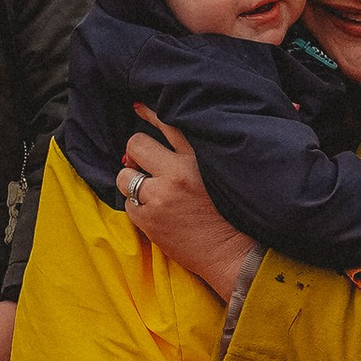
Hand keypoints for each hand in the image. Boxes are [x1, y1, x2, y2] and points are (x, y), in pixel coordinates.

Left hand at [119, 108, 263, 302]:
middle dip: (135, 154)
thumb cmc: (233, 214)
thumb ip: (193, 157)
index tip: (138, 107)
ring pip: (125, 176)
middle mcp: (177, 173)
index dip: (149, 112)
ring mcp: (160, 197)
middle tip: (142, 164)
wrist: (235, 254)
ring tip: (148, 193)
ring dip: (132, 183)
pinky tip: (156, 216)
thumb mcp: (220, 174)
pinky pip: (128, 206)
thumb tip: (153, 150)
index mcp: (197, 157)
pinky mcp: (150, 221)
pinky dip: (138, 210)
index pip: (168, 123)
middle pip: (136, 144)